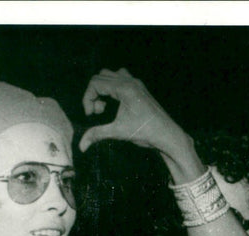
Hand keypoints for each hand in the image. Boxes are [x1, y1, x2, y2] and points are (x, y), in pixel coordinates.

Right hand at [79, 68, 197, 176]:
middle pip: (101, 76)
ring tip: (106, 108)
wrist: (167, 135)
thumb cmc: (146, 132)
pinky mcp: (140, 89)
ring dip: (103, 89)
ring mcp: (136, 83)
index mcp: (124, 88)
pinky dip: (113, 89)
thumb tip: (81, 146)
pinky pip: (121, 79)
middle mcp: (130, 81)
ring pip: (111, 76)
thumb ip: (97, 134)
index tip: (90, 116)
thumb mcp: (118, 132)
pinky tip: (116, 106)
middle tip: (98, 113)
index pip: (95, 82)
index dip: (87, 98)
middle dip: (94, 94)